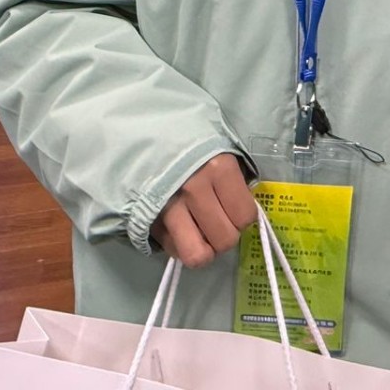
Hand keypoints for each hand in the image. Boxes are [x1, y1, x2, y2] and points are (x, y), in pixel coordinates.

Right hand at [153, 153, 256, 268]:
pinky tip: (182, 228)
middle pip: (224, 240)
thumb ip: (235, 183)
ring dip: (204, 249)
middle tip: (220, 221)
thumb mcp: (222, 152)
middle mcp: (194, 189)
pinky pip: (174, 251)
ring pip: (197, 255)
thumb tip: (244, 215)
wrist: (145, 134)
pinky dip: (181, 246)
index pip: (244, 216)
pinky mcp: (149, 220)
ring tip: (202, 233)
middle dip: (226, 236)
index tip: (237, 209)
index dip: (244, 217)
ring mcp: (168, 207)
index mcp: (219, 168)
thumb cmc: (192, 143)